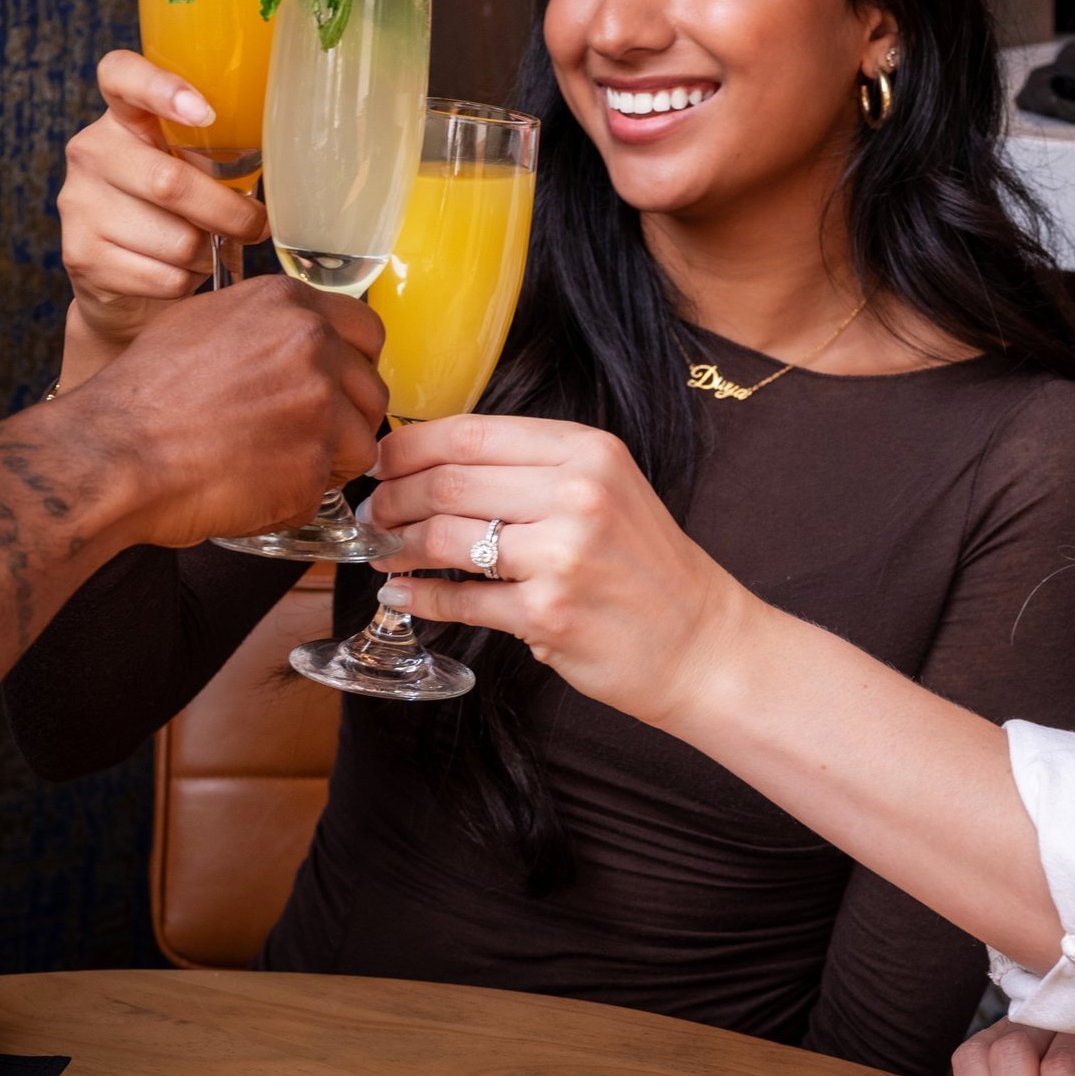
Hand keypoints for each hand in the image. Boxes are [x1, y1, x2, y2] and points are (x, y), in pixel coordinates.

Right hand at [56, 276, 385, 547]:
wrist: (113, 453)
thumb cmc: (143, 395)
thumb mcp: (202, 323)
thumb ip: (263, 325)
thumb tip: (293, 334)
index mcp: (289, 304)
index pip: (367, 331)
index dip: (353, 366)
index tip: (334, 387)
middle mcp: (313, 347)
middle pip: (372, 391)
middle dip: (346, 419)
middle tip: (300, 437)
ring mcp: (319, 406)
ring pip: (360, 443)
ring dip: (327, 462)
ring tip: (272, 466)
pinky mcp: (312, 464)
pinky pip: (327, 489)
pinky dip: (297, 498)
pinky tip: (253, 489)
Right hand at [58, 50, 269, 371]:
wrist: (120, 283)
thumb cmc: (175, 215)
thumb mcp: (194, 172)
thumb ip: (220, 158)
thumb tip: (289, 175)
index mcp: (123, 117)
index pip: (122, 76)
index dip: (161, 88)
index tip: (204, 112)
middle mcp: (92, 151)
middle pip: (170, 182)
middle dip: (229, 213)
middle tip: (255, 225)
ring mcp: (79, 203)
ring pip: (174, 238)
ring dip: (208, 252)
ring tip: (205, 249)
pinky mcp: (80, 254)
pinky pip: (162, 275)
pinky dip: (186, 281)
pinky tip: (178, 272)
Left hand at [363, 415, 754, 727]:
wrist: (701, 642)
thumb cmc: (644, 567)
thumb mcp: (605, 490)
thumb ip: (531, 471)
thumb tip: (432, 463)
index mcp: (588, 451)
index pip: (470, 433)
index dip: (408, 448)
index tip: (379, 463)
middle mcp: (578, 494)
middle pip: (448, 482)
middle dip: (393, 498)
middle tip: (372, 514)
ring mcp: (563, 555)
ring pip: (445, 538)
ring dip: (398, 546)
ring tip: (382, 551)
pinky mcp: (548, 614)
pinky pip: (461, 600)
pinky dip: (420, 597)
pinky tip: (403, 594)